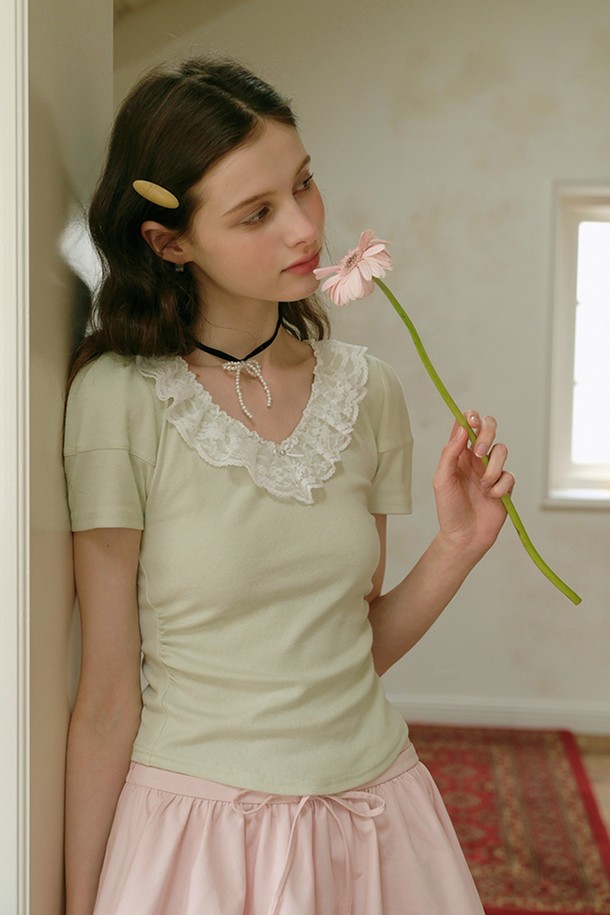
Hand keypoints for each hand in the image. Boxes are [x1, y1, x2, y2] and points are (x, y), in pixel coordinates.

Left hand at [433, 411, 513, 561]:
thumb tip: (461, 429)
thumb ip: (450, 454)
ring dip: (493, 468)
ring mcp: (491, 470)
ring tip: (483, 487)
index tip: (472, 422)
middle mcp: (475, 458)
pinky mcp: (505, 485)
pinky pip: (509, 475)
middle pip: (489, 428)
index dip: (470, 418)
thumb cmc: (449, 509)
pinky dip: (501, 486)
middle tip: (479, 452)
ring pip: (501, 450)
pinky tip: (491, 497)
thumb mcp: (442, 480)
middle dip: (487, 434)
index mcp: (458, 454)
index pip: (465, 426)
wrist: (464, 537)